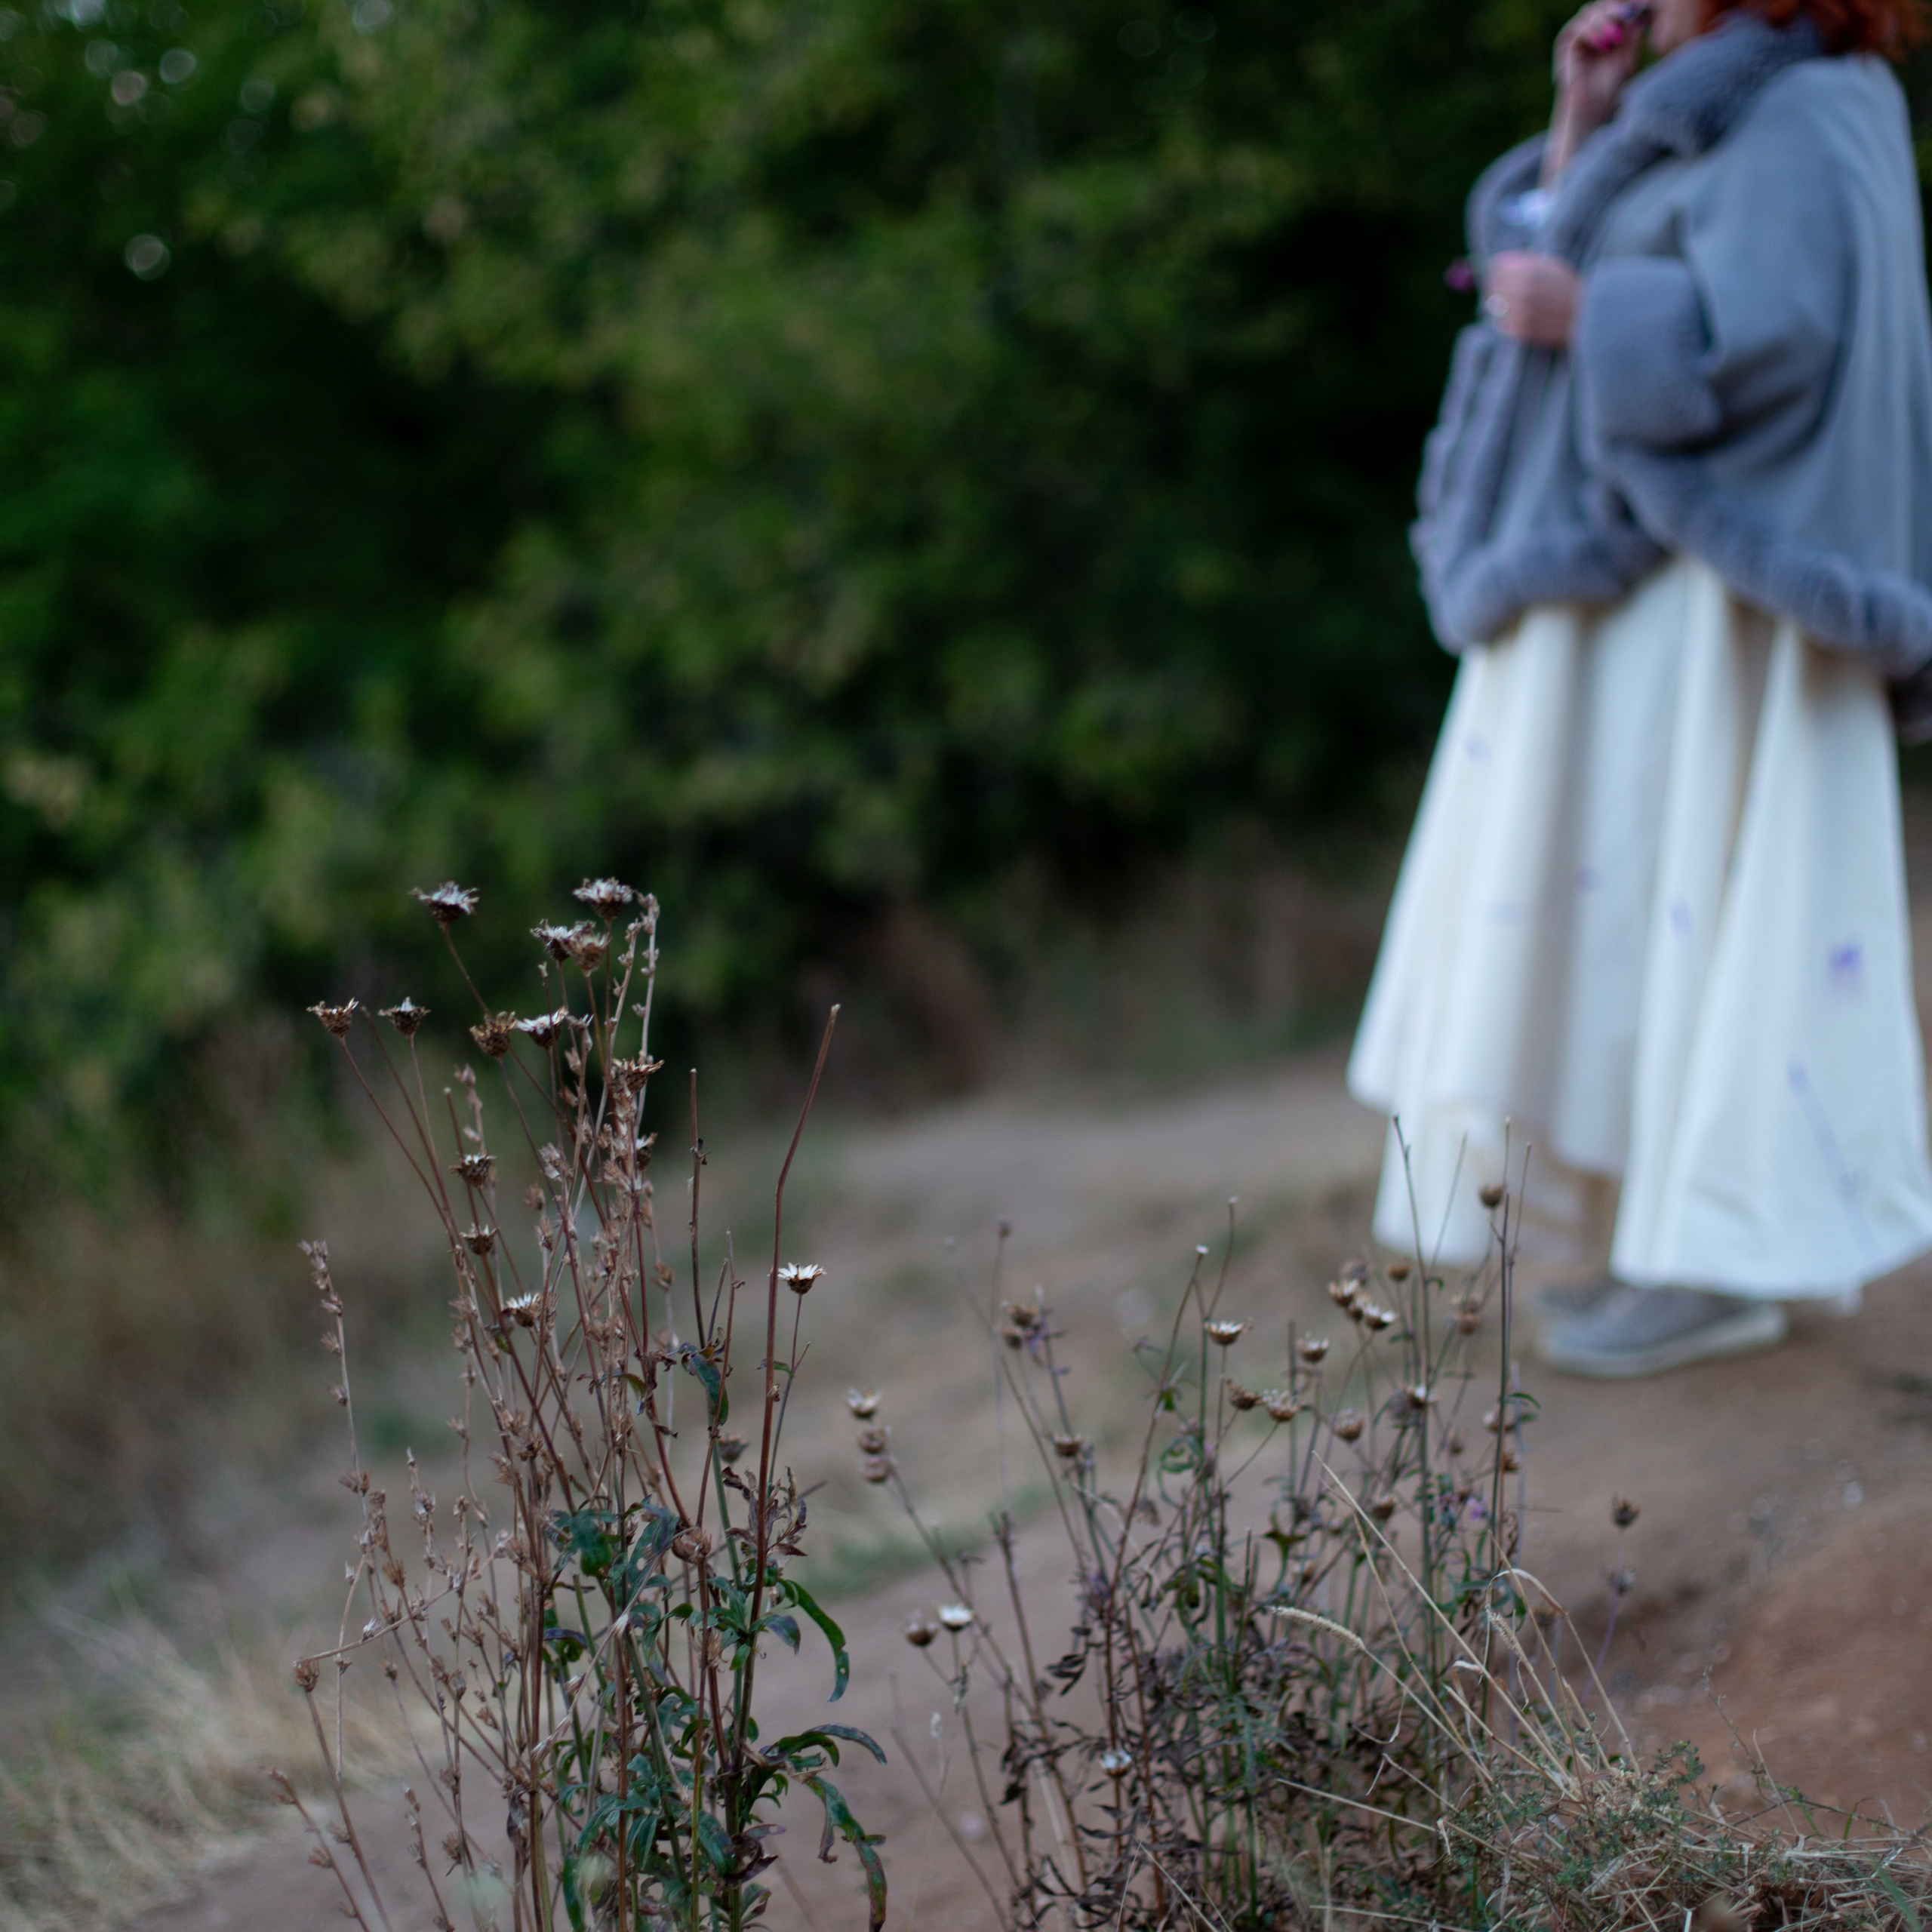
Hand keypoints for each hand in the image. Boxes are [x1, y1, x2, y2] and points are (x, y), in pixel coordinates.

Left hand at [1483, 252, 1581, 349]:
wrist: (1587, 315)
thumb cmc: (1568, 288)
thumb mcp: (1550, 266)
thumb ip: (1524, 263)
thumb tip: (1495, 264)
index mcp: (1528, 271)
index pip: (1497, 267)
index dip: (1499, 270)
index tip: (1502, 274)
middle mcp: (1521, 291)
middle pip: (1493, 286)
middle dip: (1497, 287)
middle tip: (1506, 291)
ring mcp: (1519, 312)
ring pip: (1494, 306)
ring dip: (1499, 304)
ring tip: (1513, 304)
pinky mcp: (1520, 331)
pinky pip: (1501, 323)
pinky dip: (1504, 319)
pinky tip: (1517, 317)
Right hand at [1546, 1, 1646, 180]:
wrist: (1592, 111)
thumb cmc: (1611, 91)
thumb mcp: (1628, 57)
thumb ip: (1631, 34)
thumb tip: (1639, 9)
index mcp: (1611, 32)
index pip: (1618, 8)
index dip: (1628, 4)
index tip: (1643, 4)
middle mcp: (1595, 32)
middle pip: (1604, 5)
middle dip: (1617, 8)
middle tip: (1629, 14)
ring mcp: (1580, 38)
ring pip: (1590, 11)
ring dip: (1605, 19)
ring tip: (1616, 37)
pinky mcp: (1566, 47)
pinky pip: (1577, 28)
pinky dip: (1591, 31)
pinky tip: (1604, 44)